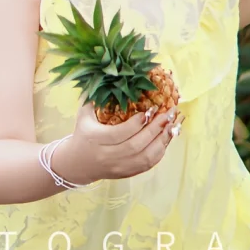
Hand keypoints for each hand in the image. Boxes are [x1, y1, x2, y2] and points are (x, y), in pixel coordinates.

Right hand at [54, 100, 182, 184]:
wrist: (77, 164)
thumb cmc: (82, 134)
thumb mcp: (83, 115)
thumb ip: (93, 97)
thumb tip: (106, 76)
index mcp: (96, 139)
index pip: (120, 133)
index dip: (137, 123)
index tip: (150, 110)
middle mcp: (108, 156)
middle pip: (136, 145)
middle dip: (155, 129)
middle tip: (169, 114)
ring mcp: (119, 167)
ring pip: (145, 157)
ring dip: (162, 141)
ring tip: (172, 125)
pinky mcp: (127, 173)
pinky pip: (148, 165)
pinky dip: (160, 152)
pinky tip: (166, 138)